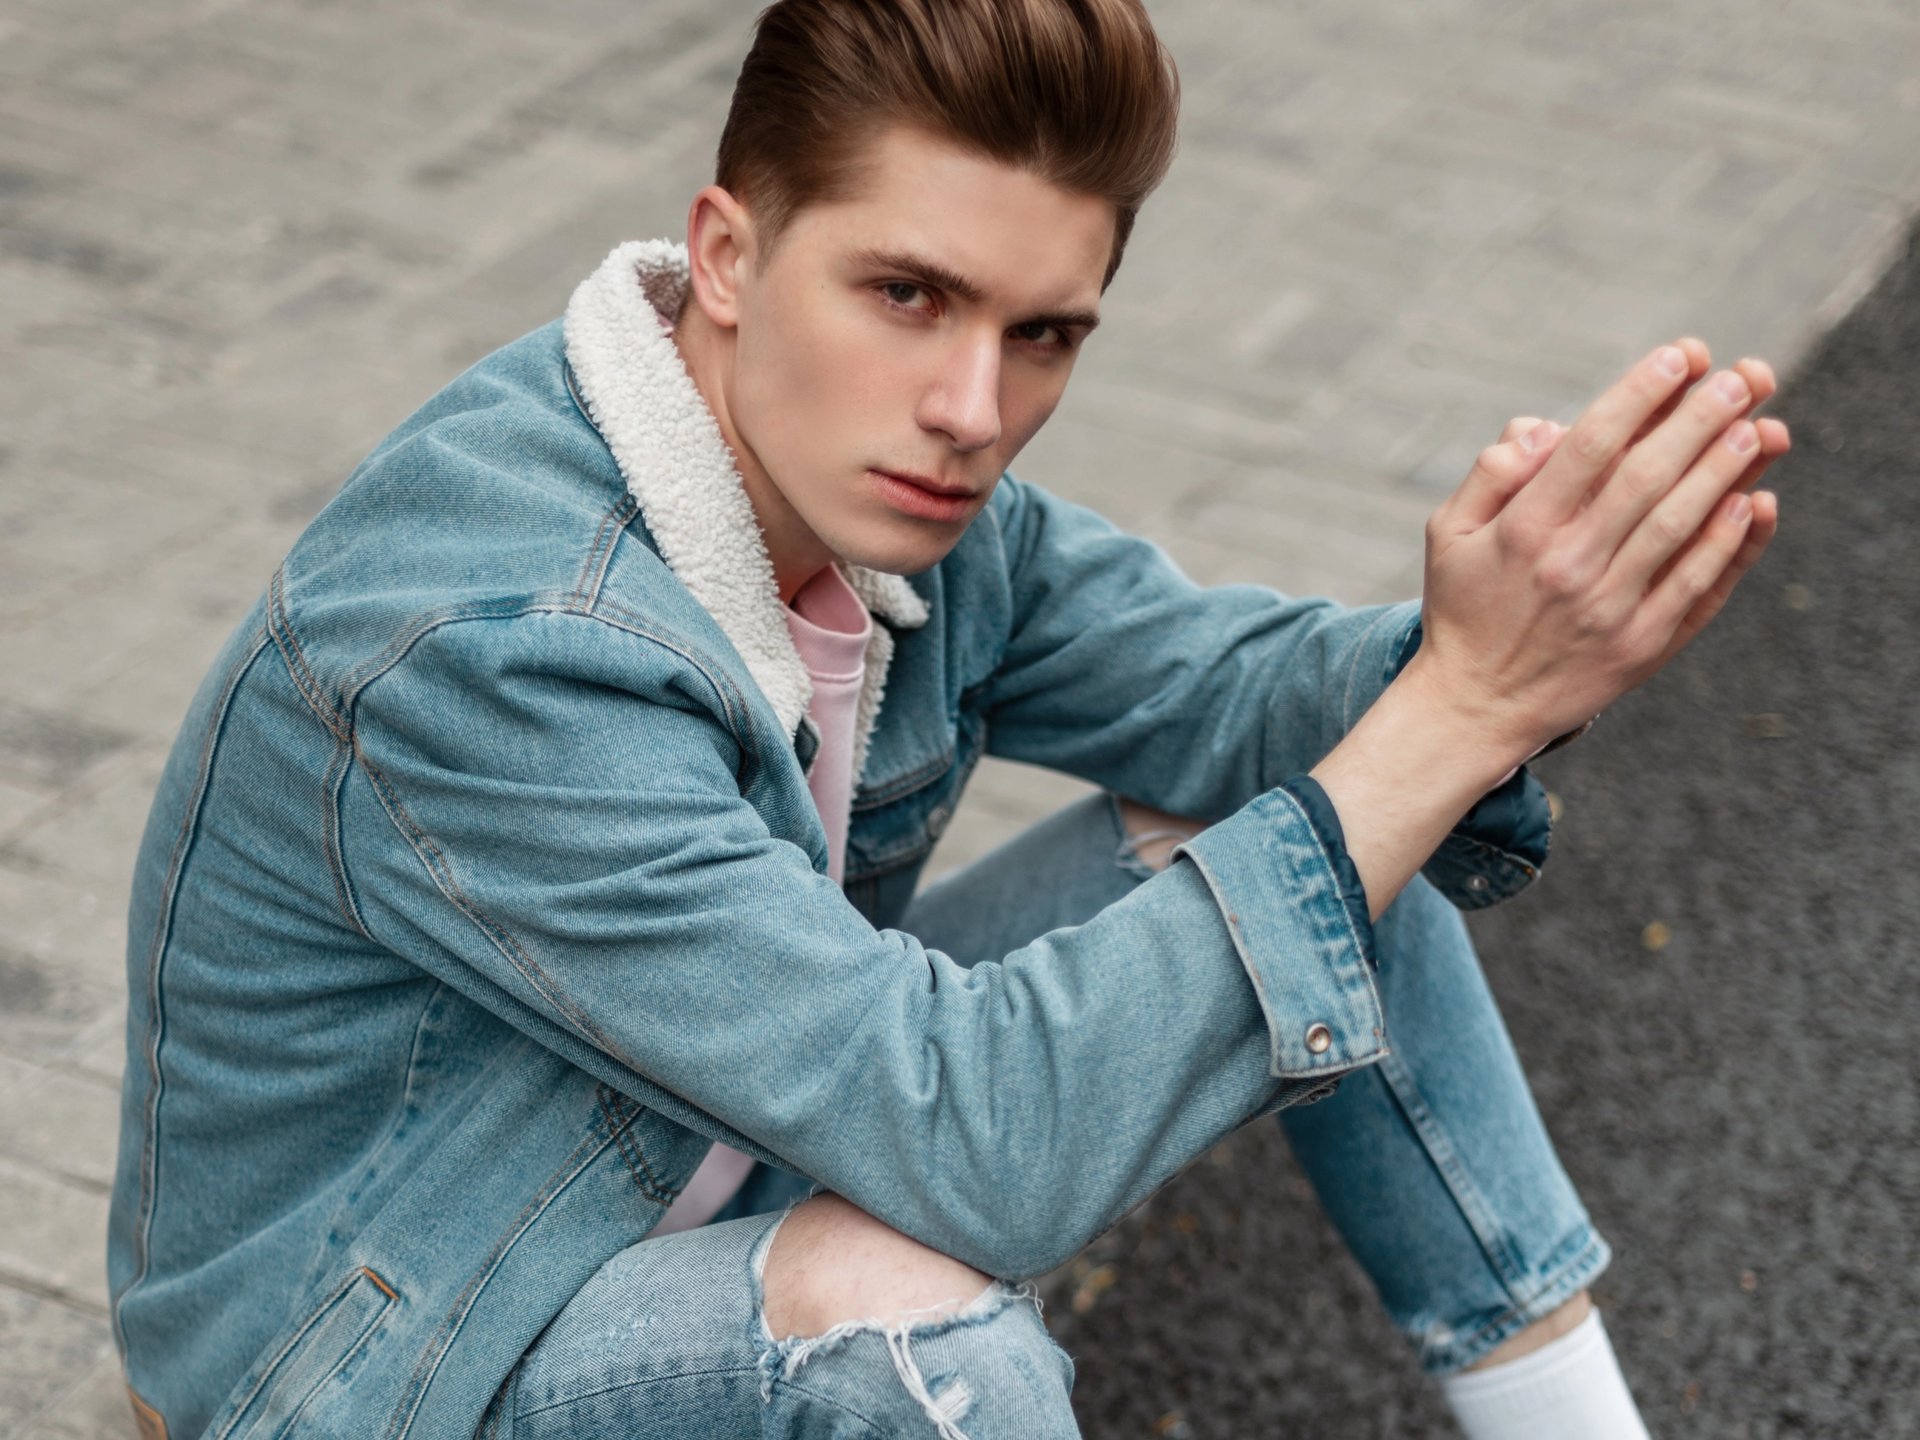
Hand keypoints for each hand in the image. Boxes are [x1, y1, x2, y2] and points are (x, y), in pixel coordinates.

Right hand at [1414, 339, 1788, 756]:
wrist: (1475, 707)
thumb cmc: (1464, 606)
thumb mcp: (1448, 532)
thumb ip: (1490, 473)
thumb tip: (1544, 427)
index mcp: (1522, 530)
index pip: (1590, 447)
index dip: (1639, 395)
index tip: (1678, 356)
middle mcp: (1569, 566)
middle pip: (1646, 477)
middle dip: (1699, 419)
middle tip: (1740, 377)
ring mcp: (1610, 610)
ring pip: (1679, 526)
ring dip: (1725, 472)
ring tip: (1762, 426)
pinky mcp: (1641, 647)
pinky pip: (1695, 587)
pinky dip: (1730, 545)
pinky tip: (1755, 503)